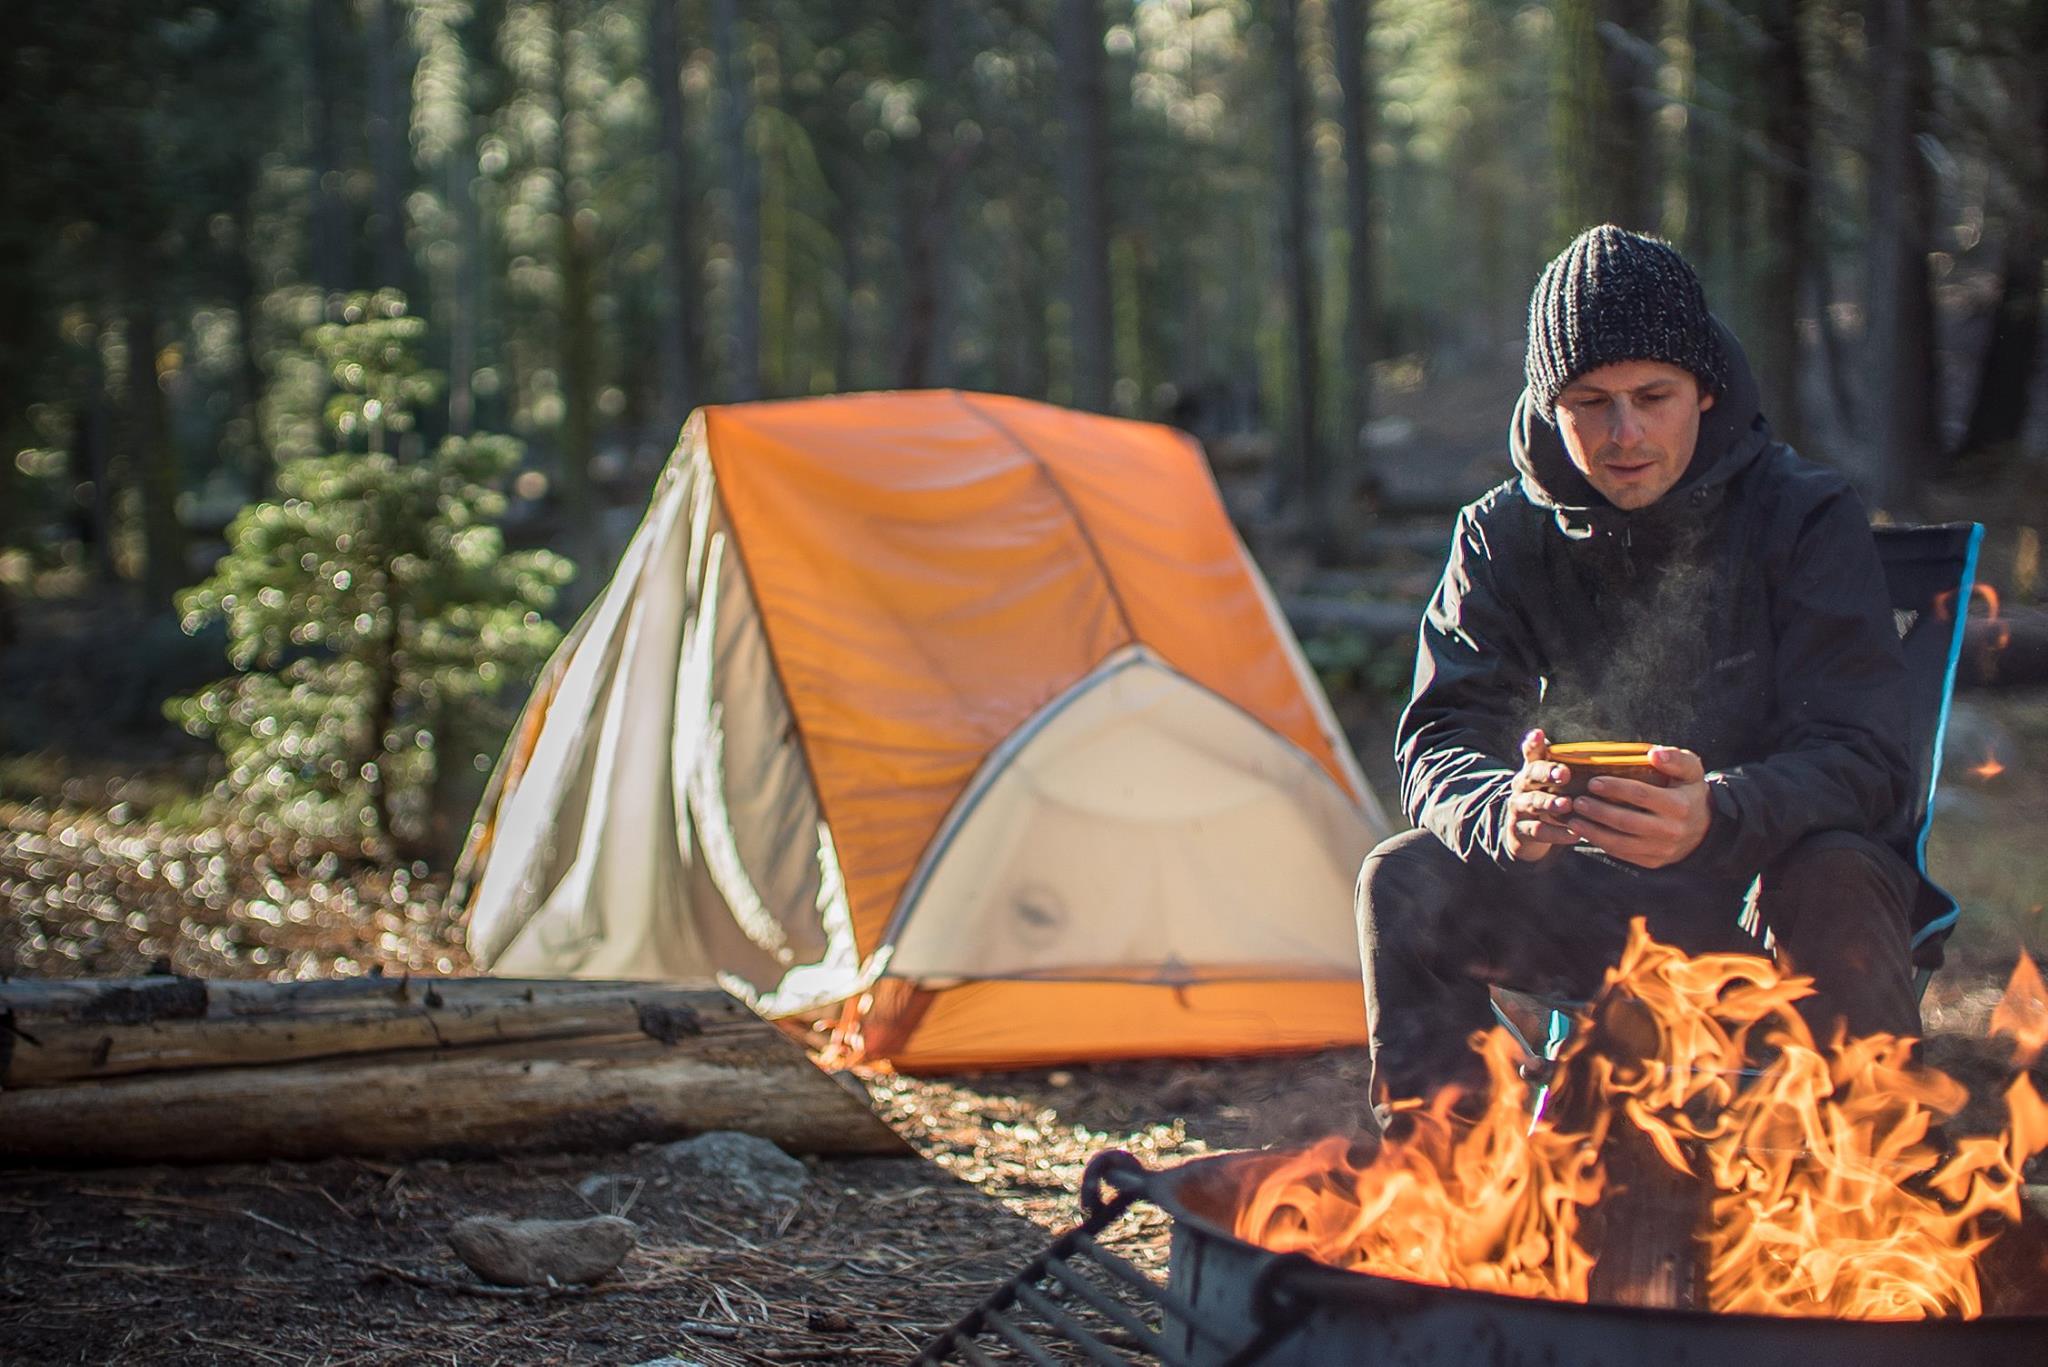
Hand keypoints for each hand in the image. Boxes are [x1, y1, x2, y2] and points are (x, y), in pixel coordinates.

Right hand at [1504, 728, 1577, 862]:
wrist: (1525, 832)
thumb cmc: (1549, 799)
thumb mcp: (1555, 782)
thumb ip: (1571, 768)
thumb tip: (1612, 755)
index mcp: (1533, 770)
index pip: (1531, 752)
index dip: (1533, 743)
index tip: (1539, 734)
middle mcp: (1522, 785)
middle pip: (1531, 775)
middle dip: (1547, 773)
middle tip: (1564, 774)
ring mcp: (1519, 807)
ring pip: (1532, 803)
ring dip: (1550, 803)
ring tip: (1567, 805)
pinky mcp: (1521, 830)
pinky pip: (1538, 831)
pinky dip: (1557, 833)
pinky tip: (1574, 833)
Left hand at [1565, 745, 1711, 868]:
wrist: (1705, 827)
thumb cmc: (1689, 790)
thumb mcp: (1691, 770)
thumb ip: (1676, 759)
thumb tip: (1654, 753)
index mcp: (1679, 806)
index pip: (1641, 795)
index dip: (1615, 788)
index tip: (1592, 782)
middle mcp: (1671, 831)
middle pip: (1626, 821)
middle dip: (1598, 812)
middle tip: (1576, 802)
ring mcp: (1661, 849)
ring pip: (1621, 843)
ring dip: (1593, 833)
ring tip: (1573, 820)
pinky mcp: (1652, 862)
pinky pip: (1623, 854)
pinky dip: (1601, 844)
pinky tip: (1585, 833)